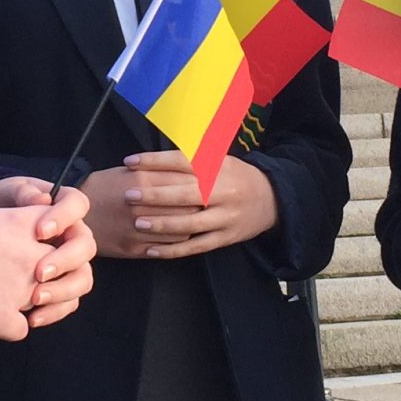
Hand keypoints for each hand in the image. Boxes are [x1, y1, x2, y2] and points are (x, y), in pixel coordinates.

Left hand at [0, 189, 95, 339]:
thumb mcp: (8, 193)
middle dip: (64, 261)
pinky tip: (32, 317)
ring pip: (83, 278)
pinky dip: (53, 312)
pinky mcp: (61, 286)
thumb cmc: (3, 205)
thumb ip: (23, 193)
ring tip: (35, 299)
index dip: (64, 217)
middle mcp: (73, 235)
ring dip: (62, 291)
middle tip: (38, 272)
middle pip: (86, 247)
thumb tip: (42, 200)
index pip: (78, 205)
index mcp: (65, 208)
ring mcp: (70, 263)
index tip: (39, 231)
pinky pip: (69, 302)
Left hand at [83, 151, 278, 261]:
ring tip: (137, 223)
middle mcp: (221, 191)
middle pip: (185, 194)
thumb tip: (155, 150)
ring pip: (191, 224)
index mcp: (217, 167)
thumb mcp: (219, 158)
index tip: (129, 162)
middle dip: (155, 195)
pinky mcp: (226, 237)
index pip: (182, 162)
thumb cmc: (234, 176)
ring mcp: (225, 216)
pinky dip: (173, 250)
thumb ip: (189, 156)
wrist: (272, 199)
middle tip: (128, 195)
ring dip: (162, 225)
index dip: (154, 161)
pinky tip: (151, 251)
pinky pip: (197, 246)